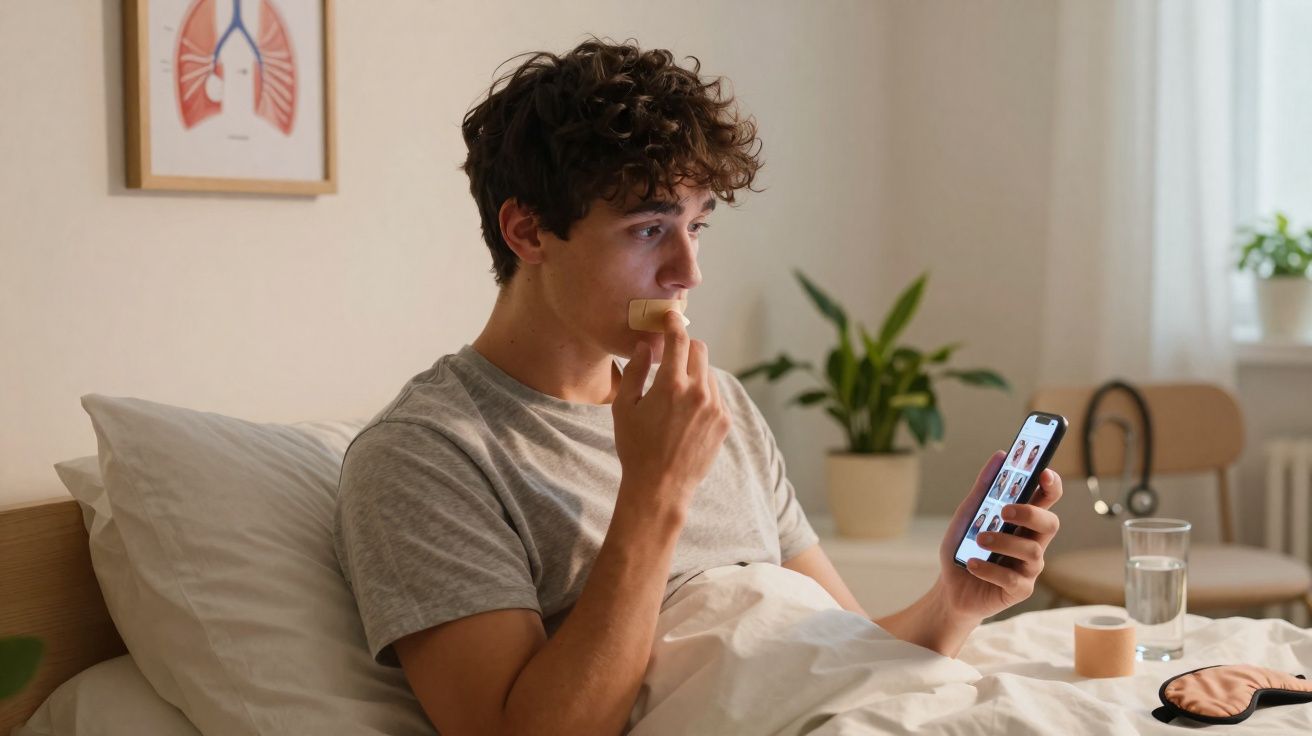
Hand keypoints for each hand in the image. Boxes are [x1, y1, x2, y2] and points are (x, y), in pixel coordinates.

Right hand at [612, 310, 731, 517]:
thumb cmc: (635, 448)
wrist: (660, 487)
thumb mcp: (624, 407)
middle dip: (685, 348)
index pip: (678, 340)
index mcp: (671, 385)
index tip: (671, 316)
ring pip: (709, 373)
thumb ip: (634, 371)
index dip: (674, 323)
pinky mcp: (724, 422)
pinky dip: (703, 394)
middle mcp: (698, 392)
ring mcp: (715, 407)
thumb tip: (643, 347)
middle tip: (671, 359)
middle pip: (699, 350)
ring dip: (694, 374)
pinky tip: (686, 414)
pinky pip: (716, 395)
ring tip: (675, 397)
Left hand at [935, 451, 1062, 619]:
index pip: (1048, 499)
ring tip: (979, 540)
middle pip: (1050, 523)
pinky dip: (990, 569)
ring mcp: (1029, 568)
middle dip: (1030, 514)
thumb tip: (1000, 455)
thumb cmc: (963, 548)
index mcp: (1023, 521)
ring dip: (1003, 542)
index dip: (1052, 485)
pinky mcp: (1021, 590)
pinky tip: (972, 564)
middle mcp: (1032, 542)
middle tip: (1005, 511)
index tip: (1044, 473)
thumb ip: (984, 488)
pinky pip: (1012, 579)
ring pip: (1032, 551)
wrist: (950, 589)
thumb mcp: (967, 516)